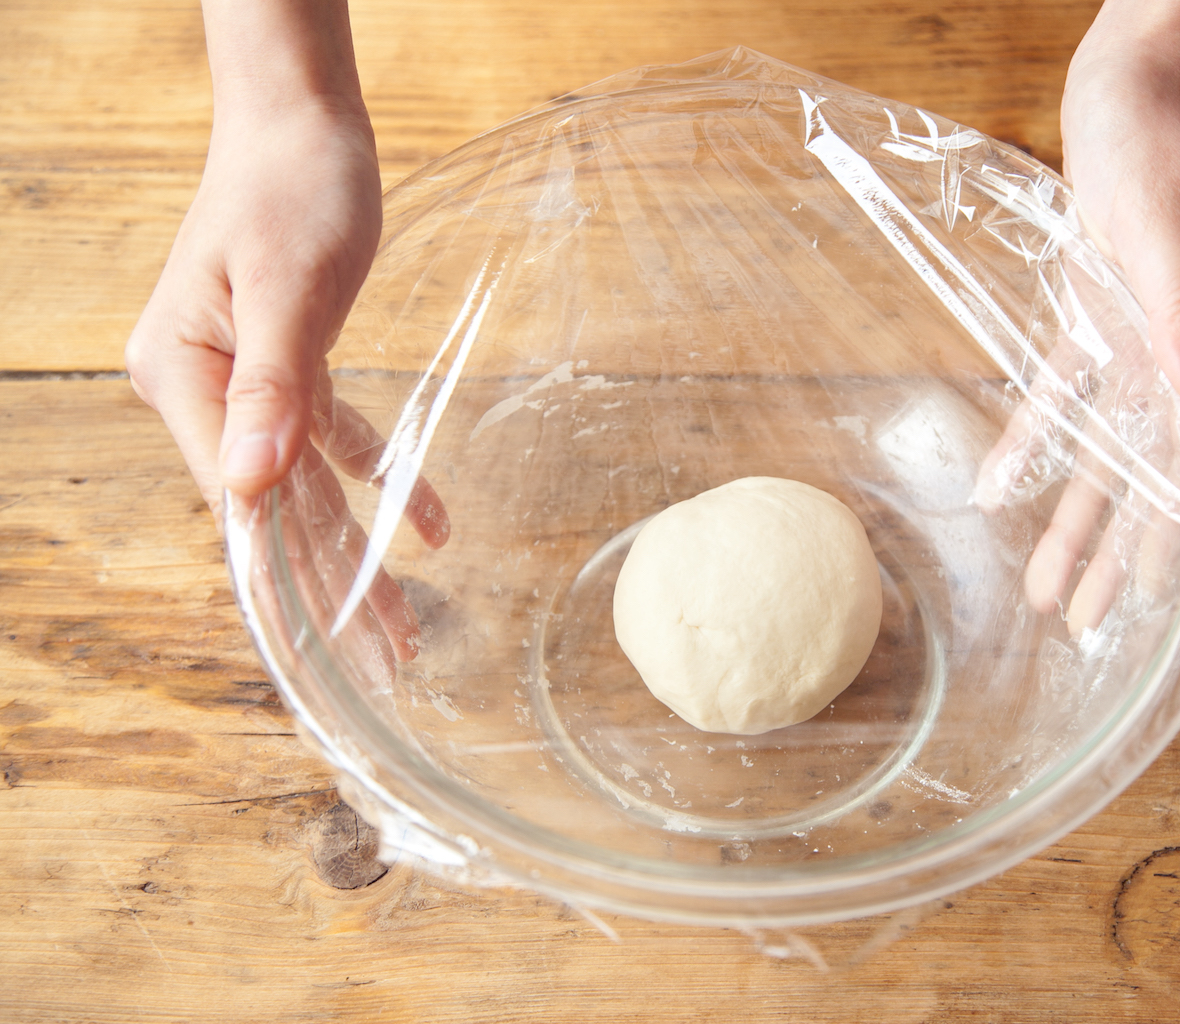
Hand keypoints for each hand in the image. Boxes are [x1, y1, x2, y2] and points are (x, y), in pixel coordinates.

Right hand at [125, 1, 446, 663]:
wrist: (301, 125)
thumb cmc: (291, 190)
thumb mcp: (287, 289)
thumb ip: (272, 387)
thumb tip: (246, 489)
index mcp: (186, 382)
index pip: (241, 509)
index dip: (285, 583)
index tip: (324, 654)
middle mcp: (207, 396)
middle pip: (278, 515)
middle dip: (335, 591)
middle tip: (390, 662)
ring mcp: (246, 386)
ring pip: (310, 492)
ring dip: (362, 554)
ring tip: (408, 628)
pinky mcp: (291, 368)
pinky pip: (338, 440)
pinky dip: (384, 479)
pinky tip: (431, 524)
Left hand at [979, 0, 1179, 633]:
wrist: (1134, 87)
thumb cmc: (1160, 145)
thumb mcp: (1171, 227)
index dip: (1175, 536)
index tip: (1152, 602)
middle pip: (1150, 474)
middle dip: (1115, 550)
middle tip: (1079, 621)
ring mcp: (1145, 340)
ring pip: (1106, 448)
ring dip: (1073, 514)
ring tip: (1044, 584)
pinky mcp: (1100, 316)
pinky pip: (1066, 393)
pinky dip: (1036, 439)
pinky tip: (1002, 485)